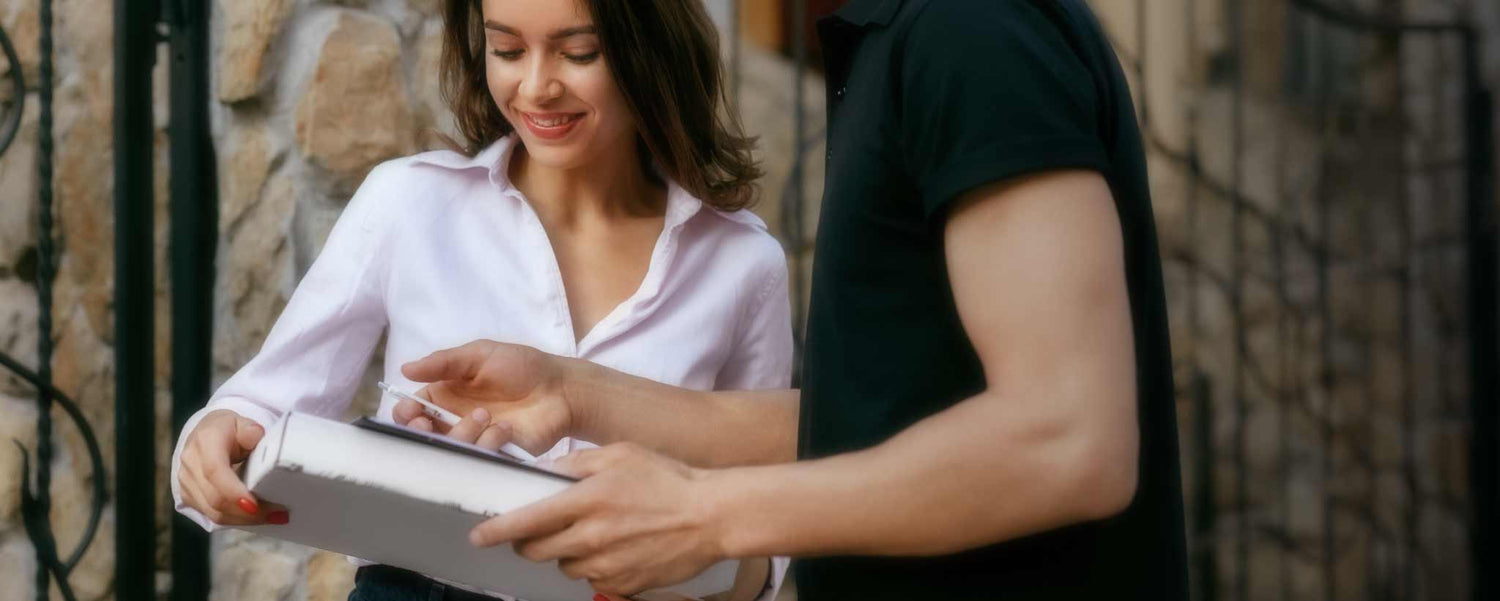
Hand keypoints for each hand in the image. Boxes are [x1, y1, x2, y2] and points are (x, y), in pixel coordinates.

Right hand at [178, 409, 288, 524]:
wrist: (204, 434)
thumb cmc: (227, 429)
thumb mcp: (241, 422)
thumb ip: (250, 429)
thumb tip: (256, 436)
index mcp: (205, 441)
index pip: (215, 471)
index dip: (234, 492)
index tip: (255, 505)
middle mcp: (190, 463)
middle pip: (216, 498)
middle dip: (248, 512)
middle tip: (279, 514)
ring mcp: (186, 482)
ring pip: (214, 512)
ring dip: (245, 520)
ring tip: (274, 517)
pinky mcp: (189, 496)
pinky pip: (213, 515)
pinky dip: (237, 519)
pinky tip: (257, 517)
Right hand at [398, 340, 574, 455]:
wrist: (559, 388)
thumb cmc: (520, 367)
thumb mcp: (479, 355)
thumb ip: (444, 362)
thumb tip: (405, 369)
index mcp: (443, 398)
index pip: (410, 413)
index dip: (404, 416)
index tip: (411, 412)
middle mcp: (453, 423)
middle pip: (420, 440)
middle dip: (420, 434)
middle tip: (428, 425)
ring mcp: (474, 442)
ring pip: (449, 452)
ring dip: (463, 433)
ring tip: (487, 415)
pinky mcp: (495, 458)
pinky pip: (479, 462)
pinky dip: (488, 445)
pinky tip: (506, 429)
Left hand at [469, 443, 725, 595]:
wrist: (712, 516)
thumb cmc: (667, 478)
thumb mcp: (619, 454)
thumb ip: (574, 464)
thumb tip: (541, 475)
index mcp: (587, 501)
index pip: (526, 521)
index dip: (496, 531)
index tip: (478, 536)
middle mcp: (592, 537)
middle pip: (536, 551)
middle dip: (530, 541)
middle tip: (542, 527)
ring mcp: (607, 566)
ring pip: (564, 566)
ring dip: (567, 552)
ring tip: (595, 532)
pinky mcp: (623, 586)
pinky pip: (593, 581)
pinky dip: (596, 567)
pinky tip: (618, 548)